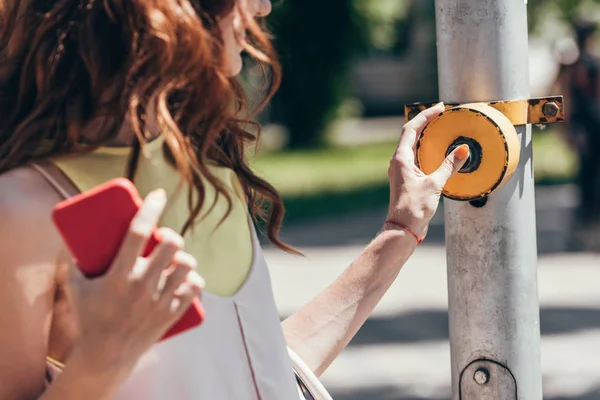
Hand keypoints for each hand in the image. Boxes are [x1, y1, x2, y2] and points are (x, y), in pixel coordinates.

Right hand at [66, 189, 204, 378]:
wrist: (105, 356)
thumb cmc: (89, 316)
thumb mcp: (76, 285)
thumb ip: (74, 259)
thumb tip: (73, 234)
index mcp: (119, 275)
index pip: (138, 232)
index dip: (151, 208)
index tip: (157, 194)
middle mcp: (143, 286)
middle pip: (172, 246)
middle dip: (171, 235)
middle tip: (164, 238)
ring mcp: (161, 300)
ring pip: (187, 265)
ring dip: (183, 258)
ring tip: (174, 260)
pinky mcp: (173, 313)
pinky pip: (195, 287)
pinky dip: (193, 279)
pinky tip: (187, 277)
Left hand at [386, 103, 469, 238]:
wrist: (403, 228)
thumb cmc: (414, 208)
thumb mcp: (435, 184)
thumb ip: (449, 165)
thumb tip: (463, 150)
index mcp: (401, 159)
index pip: (411, 129)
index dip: (424, 116)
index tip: (438, 108)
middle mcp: (398, 162)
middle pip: (410, 135)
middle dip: (425, 123)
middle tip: (440, 115)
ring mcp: (401, 170)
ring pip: (412, 146)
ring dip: (425, 136)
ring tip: (440, 129)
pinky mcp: (406, 179)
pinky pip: (415, 158)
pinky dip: (426, 150)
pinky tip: (436, 152)